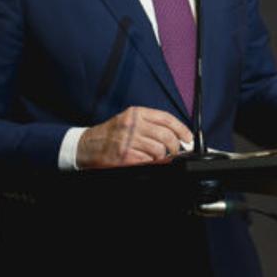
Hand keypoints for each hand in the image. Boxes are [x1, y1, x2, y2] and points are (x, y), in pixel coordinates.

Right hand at [76, 106, 192, 167]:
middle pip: (166, 136)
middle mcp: (133, 125)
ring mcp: (128, 140)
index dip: (182, 129)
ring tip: (156, 156)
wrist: (88, 145)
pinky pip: (148, 161)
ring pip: (159, 150)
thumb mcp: (130, 120)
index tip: (188, 138)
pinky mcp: (125, 156)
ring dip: (162, 156)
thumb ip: (150, 123)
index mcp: (136, 113)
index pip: (166, 118)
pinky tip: (146, 160)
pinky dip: (151, 163)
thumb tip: (176, 135)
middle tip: (175, 151)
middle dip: (175, 146)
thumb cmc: (112, 133)